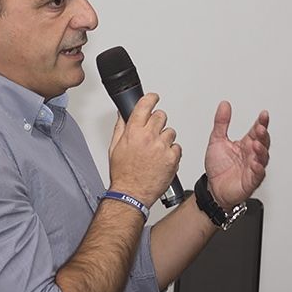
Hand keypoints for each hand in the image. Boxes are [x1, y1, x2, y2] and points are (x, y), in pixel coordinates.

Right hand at [108, 93, 181, 207]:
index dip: (151, 98)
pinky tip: (162, 159)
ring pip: (170, 131)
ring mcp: (162, 147)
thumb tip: (122, 115)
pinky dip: (171, 152)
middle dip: (157, 121)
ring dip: (165, 138)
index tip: (154, 97)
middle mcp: (148, 137)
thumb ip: (120, 127)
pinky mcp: (172, 158)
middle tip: (152, 132)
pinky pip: (177, 147)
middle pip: (161, 116)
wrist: (131, 194)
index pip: (145, 105)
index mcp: (133, 132)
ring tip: (156, 150)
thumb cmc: (123, 174)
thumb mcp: (114, 147)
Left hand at [205, 101, 269, 208]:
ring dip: (261, 151)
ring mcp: (252, 168)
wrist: (212, 188)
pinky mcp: (250, 181)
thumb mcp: (216, 140)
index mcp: (245, 144)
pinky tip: (255, 164)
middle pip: (262, 143)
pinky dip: (258, 169)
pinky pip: (257, 175)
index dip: (261, 122)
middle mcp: (251, 155)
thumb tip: (224, 105)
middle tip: (260, 128)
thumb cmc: (217, 166)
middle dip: (263, 135)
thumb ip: (221, 123)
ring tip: (256, 144)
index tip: (263, 114)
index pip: (256, 131)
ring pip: (262, 158)